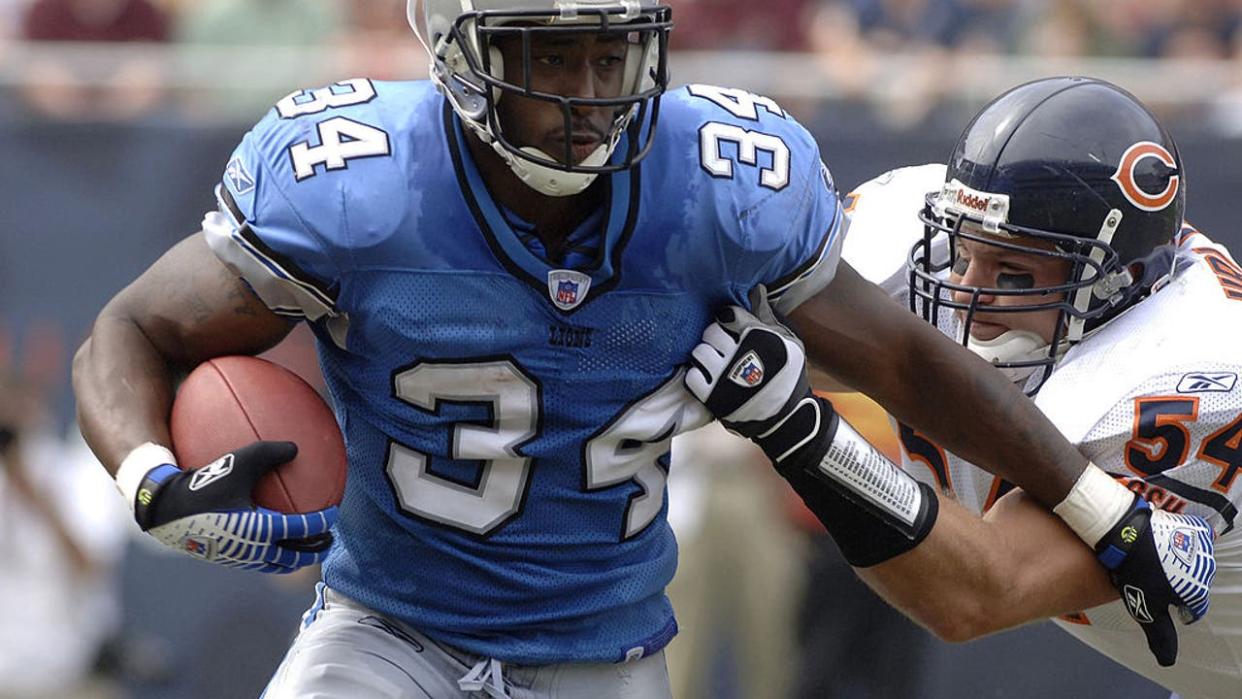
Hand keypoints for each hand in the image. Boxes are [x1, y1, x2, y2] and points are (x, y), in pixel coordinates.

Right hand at [133, 441, 336, 573]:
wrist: (165, 512)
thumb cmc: (204, 484)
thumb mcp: (238, 461)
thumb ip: (269, 452)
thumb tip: (296, 448)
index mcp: (261, 529)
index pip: (302, 530)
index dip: (323, 522)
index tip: (335, 513)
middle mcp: (254, 548)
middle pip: (296, 557)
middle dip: (316, 550)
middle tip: (330, 540)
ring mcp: (241, 558)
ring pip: (277, 565)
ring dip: (296, 558)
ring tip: (307, 547)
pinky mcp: (228, 559)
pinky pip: (260, 561)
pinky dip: (275, 555)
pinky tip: (273, 540)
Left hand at [685, 285, 813, 448]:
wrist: (787, 416)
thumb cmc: (789, 376)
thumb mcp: (789, 342)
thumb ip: (768, 316)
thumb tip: (756, 290)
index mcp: (757, 336)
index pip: (727, 314)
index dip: (729, 321)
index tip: (734, 329)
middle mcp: (738, 353)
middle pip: (711, 331)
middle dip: (716, 336)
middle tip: (724, 347)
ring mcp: (723, 375)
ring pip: (699, 351)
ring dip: (706, 355)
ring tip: (717, 363)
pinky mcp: (712, 395)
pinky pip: (692, 376)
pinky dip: (698, 376)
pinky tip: (710, 378)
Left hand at [1096, 497, 1215, 665]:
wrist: (1126, 531)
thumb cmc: (1135, 571)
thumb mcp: (1146, 609)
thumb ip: (1160, 635)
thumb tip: (1167, 661)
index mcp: (1197, 592)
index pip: (1194, 611)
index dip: (1179, 612)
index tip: (1169, 607)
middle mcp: (1206, 570)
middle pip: (1193, 586)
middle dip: (1177, 587)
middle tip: (1154, 581)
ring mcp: (1201, 547)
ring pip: (1192, 564)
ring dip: (1178, 565)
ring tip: (1155, 562)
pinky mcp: (1193, 527)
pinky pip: (1191, 540)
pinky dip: (1179, 544)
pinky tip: (1160, 545)